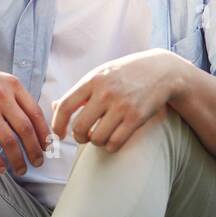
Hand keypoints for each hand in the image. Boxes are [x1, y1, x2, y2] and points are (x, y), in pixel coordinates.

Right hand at [0, 56, 49, 175]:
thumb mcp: (1, 81)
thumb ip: (16, 98)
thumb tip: (33, 123)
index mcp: (14, 86)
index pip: (36, 113)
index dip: (44, 133)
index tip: (47, 146)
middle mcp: (2, 96)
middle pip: (25, 128)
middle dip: (35, 149)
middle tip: (39, 162)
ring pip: (9, 140)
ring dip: (17, 159)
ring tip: (21, 169)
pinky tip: (1, 168)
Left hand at [52, 48, 188, 152]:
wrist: (162, 70)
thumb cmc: (127, 73)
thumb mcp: (102, 74)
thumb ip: (79, 91)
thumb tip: (53, 107)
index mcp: (93, 80)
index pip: (64, 106)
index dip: (57, 125)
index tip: (60, 134)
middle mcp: (105, 93)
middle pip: (79, 127)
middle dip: (79, 137)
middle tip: (84, 136)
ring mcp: (122, 106)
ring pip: (97, 138)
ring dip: (96, 142)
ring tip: (101, 135)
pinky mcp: (136, 118)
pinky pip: (115, 142)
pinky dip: (110, 146)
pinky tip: (113, 139)